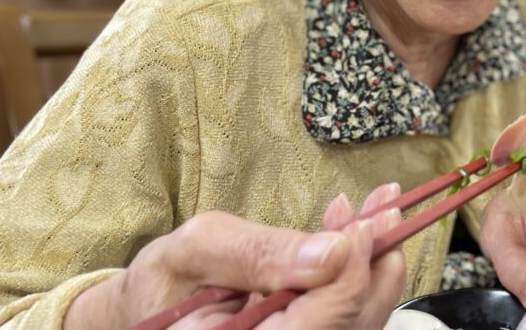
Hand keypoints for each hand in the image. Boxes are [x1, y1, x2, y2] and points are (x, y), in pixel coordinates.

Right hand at [64, 184, 405, 329]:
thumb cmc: (161, 286)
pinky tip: (347, 237)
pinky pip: (344, 319)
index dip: (356, 268)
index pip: (329, 319)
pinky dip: (354, 276)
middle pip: (358, 321)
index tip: (371, 218)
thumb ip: (259, 252)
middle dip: (377, 260)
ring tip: (366, 212)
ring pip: (360, 320)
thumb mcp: (195, 250)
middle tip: (384, 207)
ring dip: (371, 264)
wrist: (141, 318)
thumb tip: (332, 250)